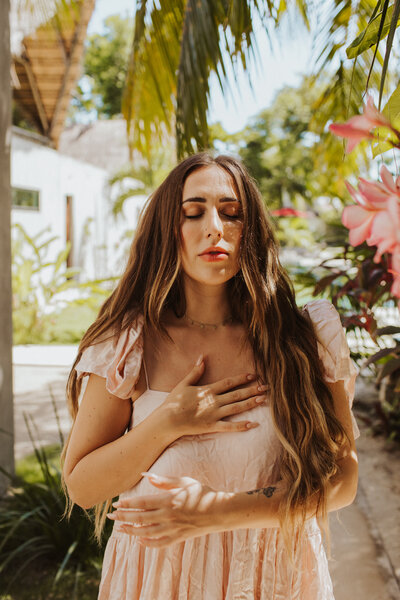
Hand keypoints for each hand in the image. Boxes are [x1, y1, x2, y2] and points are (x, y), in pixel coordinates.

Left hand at [107, 472, 227, 546]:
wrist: (220, 511)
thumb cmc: (202, 492)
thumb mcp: (184, 481)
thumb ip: (164, 480)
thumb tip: (146, 475)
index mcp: (169, 500)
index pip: (142, 503)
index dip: (128, 503)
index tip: (116, 502)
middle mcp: (168, 516)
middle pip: (141, 518)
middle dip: (124, 517)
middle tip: (111, 515)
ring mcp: (173, 528)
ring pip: (146, 533)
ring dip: (131, 531)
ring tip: (120, 529)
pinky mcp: (178, 537)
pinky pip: (159, 543)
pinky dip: (147, 544)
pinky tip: (139, 541)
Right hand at [160, 356, 267, 435]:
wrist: (168, 420)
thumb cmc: (174, 401)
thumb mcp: (184, 383)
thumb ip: (195, 371)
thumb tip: (202, 357)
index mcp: (208, 390)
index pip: (229, 382)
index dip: (242, 379)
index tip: (254, 376)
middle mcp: (214, 401)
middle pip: (237, 394)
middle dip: (252, 390)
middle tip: (266, 387)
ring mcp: (214, 414)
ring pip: (236, 408)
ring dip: (251, 403)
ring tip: (264, 400)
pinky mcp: (212, 426)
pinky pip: (229, 427)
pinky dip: (241, 426)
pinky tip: (253, 424)